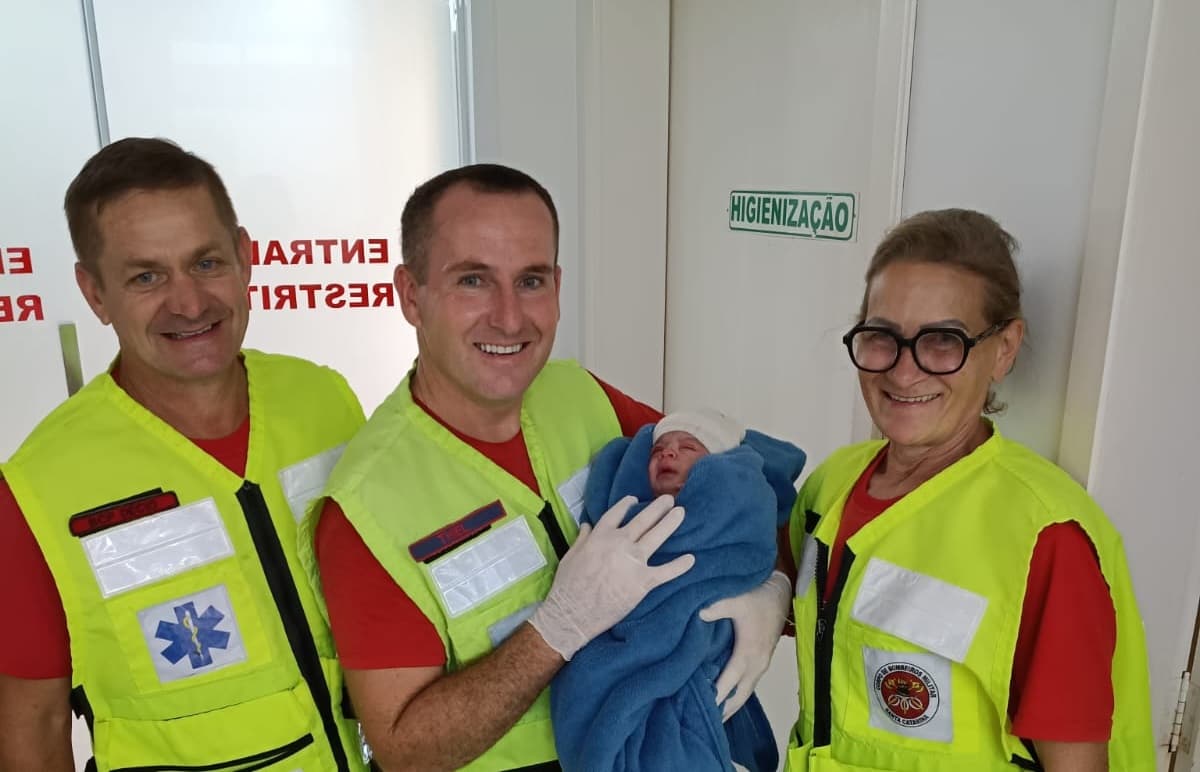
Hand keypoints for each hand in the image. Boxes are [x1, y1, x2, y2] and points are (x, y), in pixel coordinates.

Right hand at [530, 495, 693, 659]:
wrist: (573, 613)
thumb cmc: (567, 586)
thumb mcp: (570, 556)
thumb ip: (582, 539)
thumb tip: (587, 525)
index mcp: (600, 536)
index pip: (616, 514)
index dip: (626, 505)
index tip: (634, 499)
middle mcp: (619, 543)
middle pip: (642, 520)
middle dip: (657, 508)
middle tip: (669, 500)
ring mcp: (633, 561)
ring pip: (656, 537)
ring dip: (670, 523)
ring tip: (681, 513)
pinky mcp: (643, 581)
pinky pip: (666, 571)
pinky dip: (679, 565)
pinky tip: (691, 559)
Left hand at [700, 570, 791, 719]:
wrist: (780, 592)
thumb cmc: (757, 597)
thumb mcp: (736, 599)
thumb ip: (716, 607)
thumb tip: (698, 615)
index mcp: (749, 652)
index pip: (729, 681)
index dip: (717, 695)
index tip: (704, 708)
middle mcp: (757, 664)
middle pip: (740, 695)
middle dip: (725, 709)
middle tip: (706, 722)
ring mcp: (761, 664)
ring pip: (746, 692)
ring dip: (732, 705)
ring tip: (714, 718)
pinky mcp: (762, 660)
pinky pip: (749, 684)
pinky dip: (738, 695)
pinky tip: (726, 699)